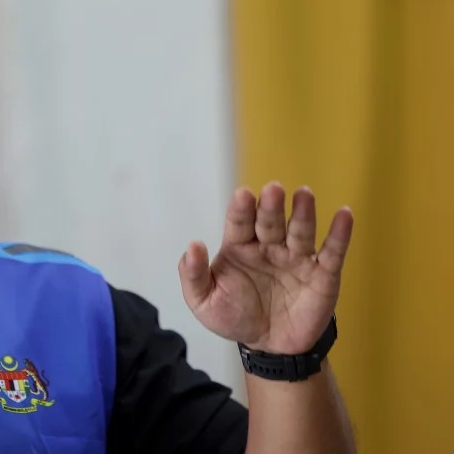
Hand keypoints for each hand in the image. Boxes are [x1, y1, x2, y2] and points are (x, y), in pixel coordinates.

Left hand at [178, 182, 352, 353]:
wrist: (269, 348)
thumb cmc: (234, 316)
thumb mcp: (204, 302)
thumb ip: (194, 275)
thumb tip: (193, 246)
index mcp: (239, 247)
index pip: (240, 223)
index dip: (242, 209)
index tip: (243, 195)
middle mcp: (269, 246)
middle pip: (270, 222)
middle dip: (271, 206)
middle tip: (273, 190)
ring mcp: (297, 258)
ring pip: (301, 231)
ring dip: (303, 213)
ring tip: (304, 194)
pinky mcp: (323, 275)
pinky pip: (333, 252)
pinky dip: (340, 234)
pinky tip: (344, 214)